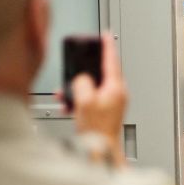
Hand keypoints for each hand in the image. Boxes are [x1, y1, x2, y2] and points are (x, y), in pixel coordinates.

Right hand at [71, 33, 126, 160]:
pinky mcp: (107, 111)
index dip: (107, 45)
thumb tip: (82, 79)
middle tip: (79, 63)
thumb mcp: (84, 100)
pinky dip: (80, 100)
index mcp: (116, 87)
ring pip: (94, 87)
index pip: (112, 60)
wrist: (101, 150)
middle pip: (102, 73)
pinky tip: (69, 106)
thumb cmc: (97, 129)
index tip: (106, 34)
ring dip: (78, 88)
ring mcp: (114, 102)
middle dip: (85, 70)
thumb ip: (82, 82)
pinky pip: (92, 99)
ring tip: (65, 93)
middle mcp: (118, 93)